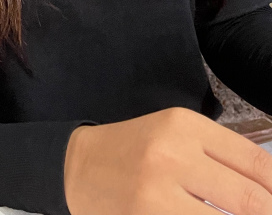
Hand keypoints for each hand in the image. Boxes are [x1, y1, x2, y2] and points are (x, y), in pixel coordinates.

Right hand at [63, 107, 271, 214]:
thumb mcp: (176, 136)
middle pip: (250, 200)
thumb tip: (270, 193)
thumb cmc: (135, 151)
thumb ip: (221, 158)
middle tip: (263, 214)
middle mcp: (174, 154)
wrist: (78, 166)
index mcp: (185, 125)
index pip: (255, 163)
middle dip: (266, 213)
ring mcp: (158, 192)